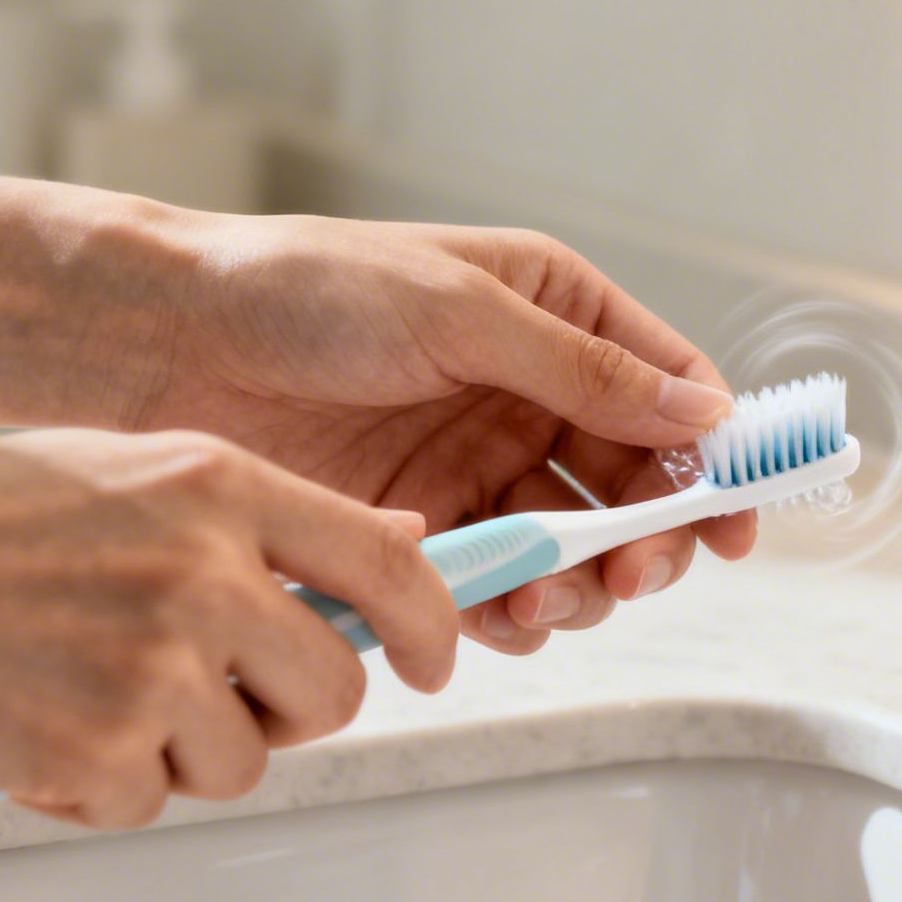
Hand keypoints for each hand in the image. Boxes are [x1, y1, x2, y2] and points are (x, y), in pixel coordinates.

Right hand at [0, 429, 456, 828]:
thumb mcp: (129, 470)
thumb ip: (260, 509)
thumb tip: (394, 538)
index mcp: (219, 487)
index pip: (390, 563)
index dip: (432, 623)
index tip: (434, 658)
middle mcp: (206, 571)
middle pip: (334, 689)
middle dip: (294, 714)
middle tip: (232, 700)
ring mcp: (158, 663)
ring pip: (246, 762)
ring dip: (183, 753)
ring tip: (94, 696)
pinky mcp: (104, 748)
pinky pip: (151, 802)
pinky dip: (101, 788)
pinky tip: (41, 727)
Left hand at [127, 214, 758, 654]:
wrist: (165, 345)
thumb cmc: (303, 290)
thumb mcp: (458, 312)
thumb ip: (584, 370)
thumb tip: (704, 412)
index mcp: (553, 311)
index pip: (669, 390)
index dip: (714, 457)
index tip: (736, 519)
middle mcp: (527, 390)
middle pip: (635, 483)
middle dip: (651, 535)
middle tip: (636, 572)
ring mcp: (476, 462)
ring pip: (574, 543)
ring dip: (581, 580)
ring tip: (547, 596)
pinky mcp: (424, 524)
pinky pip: (499, 580)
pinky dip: (512, 605)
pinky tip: (495, 610)